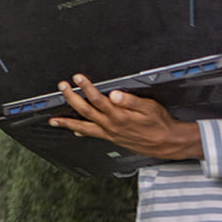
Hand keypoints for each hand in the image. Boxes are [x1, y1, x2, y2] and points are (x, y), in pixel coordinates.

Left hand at [49, 74, 202, 159]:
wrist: (167, 143)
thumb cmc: (160, 123)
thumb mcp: (149, 108)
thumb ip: (131, 101)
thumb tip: (115, 94)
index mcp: (119, 116)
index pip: (98, 99)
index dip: (86, 88)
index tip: (77, 78)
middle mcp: (111, 125)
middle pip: (85, 111)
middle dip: (71, 98)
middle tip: (62, 87)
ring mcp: (109, 133)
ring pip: (83, 127)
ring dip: (67, 122)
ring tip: (53, 120)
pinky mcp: (111, 138)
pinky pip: (92, 135)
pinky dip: (81, 132)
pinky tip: (74, 131)